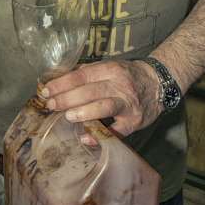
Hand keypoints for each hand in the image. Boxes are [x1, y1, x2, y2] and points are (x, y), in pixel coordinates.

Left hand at [40, 59, 160, 137]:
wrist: (158, 84)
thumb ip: (87, 73)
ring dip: (84, 112)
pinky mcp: (134, 122)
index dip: (62, 84)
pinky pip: (116, 131)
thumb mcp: (109, 67)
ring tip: (68, 117)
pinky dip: (100, 135)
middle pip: (90, 91)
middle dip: (67, 99)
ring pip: (104, 107)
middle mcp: (120, 85)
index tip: (46, 91)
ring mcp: (128, 104)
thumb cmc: (127, 76)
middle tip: (52, 105)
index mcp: (110, 69)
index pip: (81, 76)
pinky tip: (85, 137)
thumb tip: (58, 80)